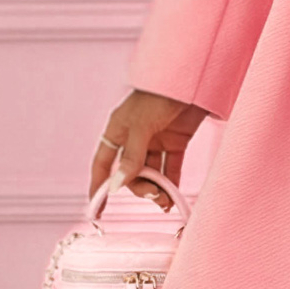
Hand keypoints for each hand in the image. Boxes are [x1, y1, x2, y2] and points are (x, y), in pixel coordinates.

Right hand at [92, 92, 209, 209]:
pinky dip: (172, 183)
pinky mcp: (176, 142)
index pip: (102, 164)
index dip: (98, 186)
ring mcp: (155, 141)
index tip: (96, 209)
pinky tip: (173, 197)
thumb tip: (117, 186)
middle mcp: (134, 138)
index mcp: (117, 130)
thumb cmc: (159, 96)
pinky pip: (171, 168)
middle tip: (154, 196)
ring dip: (157, 189)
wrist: (193, 79)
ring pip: (152, 173)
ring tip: (166, 201)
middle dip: (139, 188)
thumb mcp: (141, 127)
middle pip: (130, 173)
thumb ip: (131, 157)